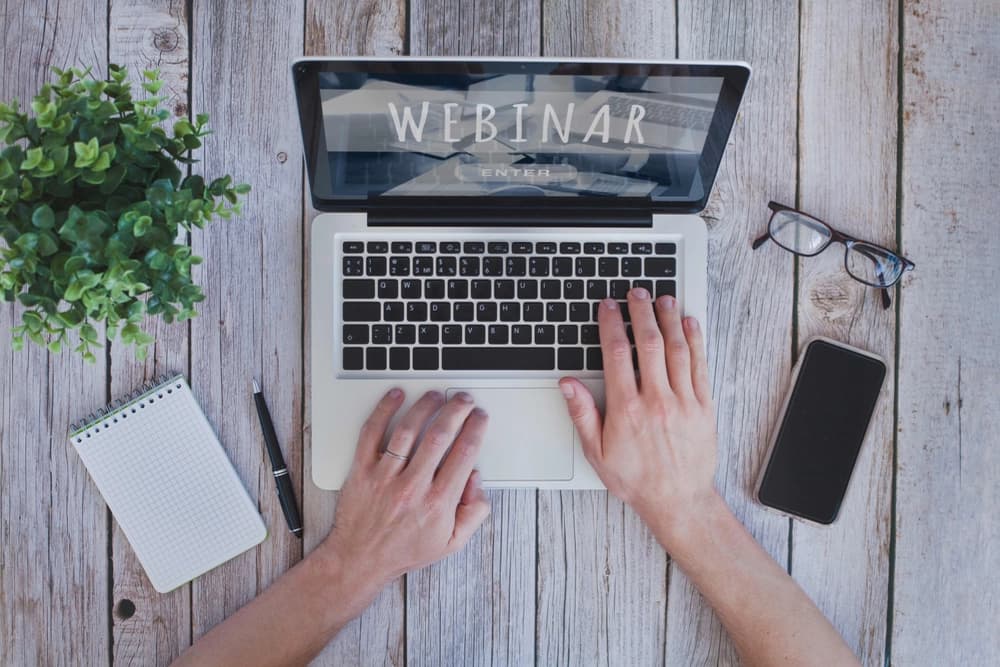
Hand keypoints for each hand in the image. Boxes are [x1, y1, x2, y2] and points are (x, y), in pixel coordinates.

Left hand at [317, 390, 490, 601]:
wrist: (360, 560)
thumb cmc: (404, 550)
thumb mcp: (451, 543)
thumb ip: (473, 513)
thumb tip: (477, 480)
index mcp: (438, 503)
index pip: (464, 454)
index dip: (476, 429)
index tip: (480, 417)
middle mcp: (413, 487)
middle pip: (440, 436)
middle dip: (456, 411)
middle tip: (463, 399)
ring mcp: (386, 477)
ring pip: (408, 430)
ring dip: (425, 406)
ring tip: (435, 395)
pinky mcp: (362, 471)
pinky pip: (372, 433)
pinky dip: (383, 411)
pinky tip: (395, 397)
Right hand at [559, 289, 717, 533]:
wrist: (677, 501)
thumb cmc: (636, 479)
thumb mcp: (597, 452)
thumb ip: (582, 414)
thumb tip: (567, 384)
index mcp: (627, 408)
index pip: (617, 352)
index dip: (611, 324)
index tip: (608, 307)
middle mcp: (656, 400)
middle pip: (649, 342)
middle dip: (641, 311)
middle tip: (636, 293)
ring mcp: (683, 401)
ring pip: (677, 348)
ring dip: (668, 319)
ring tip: (662, 299)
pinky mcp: (704, 406)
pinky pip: (700, 365)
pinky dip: (695, 341)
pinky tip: (689, 324)